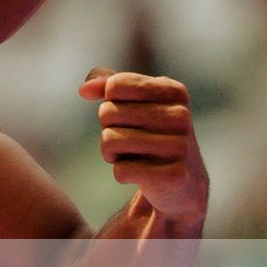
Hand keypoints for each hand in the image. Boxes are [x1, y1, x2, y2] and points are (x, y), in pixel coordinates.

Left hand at [79, 67, 208, 221]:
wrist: (181, 182)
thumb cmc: (152, 135)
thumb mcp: (136, 102)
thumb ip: (108, 83)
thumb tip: (84, 90)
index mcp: (174, 91)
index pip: (115, 85)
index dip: (110, 102)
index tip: (127, 115)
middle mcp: (180, 116)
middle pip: (107, 112)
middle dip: (108, 129)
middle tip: (128, 141)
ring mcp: (180, 146)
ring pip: (110, 141)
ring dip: (111, 152)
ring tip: (131, 156)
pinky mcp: (173, 176)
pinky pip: (121, 170)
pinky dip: (122, 174)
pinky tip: (140, 174)